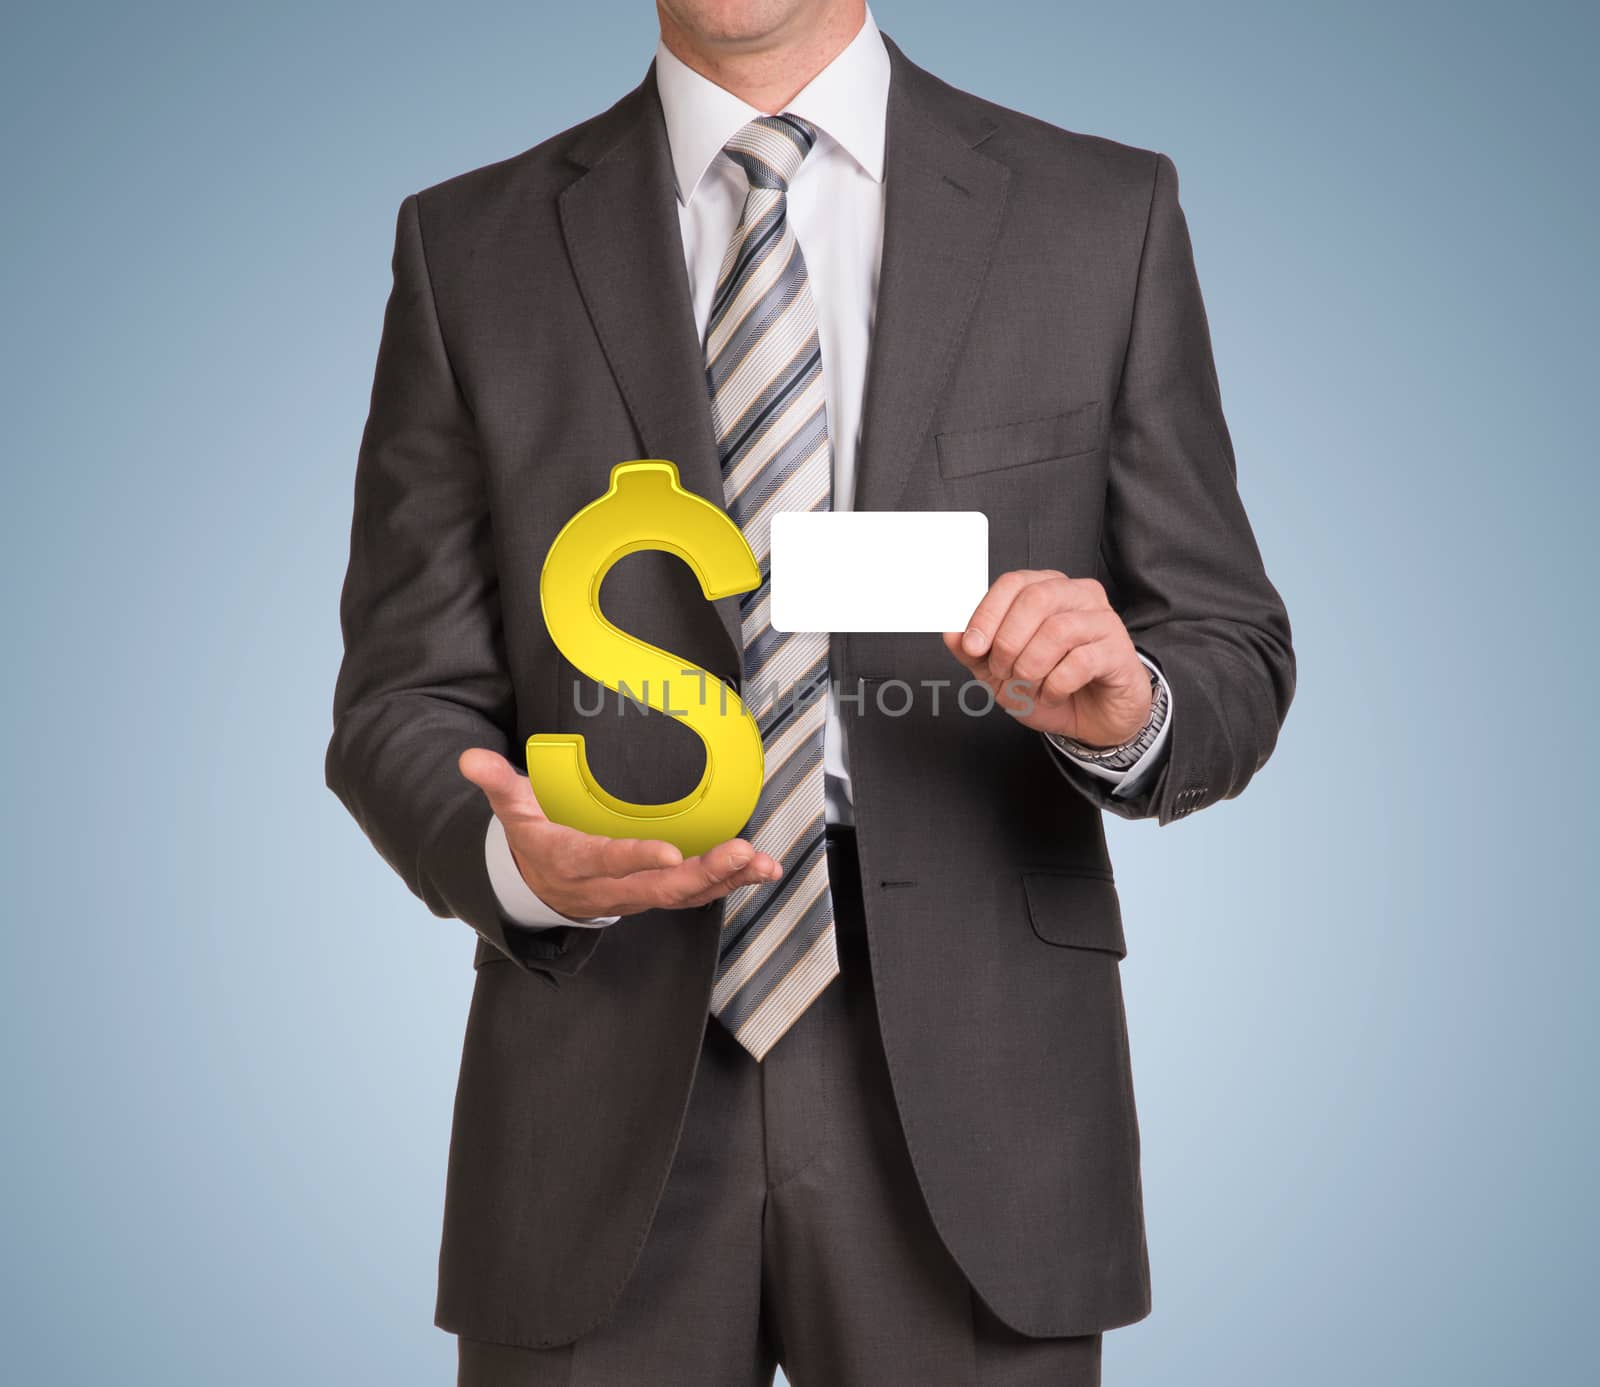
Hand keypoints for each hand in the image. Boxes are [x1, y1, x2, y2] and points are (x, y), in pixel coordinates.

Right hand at [458, 748, 781, 919]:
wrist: (537, 887)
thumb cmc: (533, 837)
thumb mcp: (511, 811)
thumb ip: (497, 783)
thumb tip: (469, 759)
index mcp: (572, 861)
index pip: (605, 862)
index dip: (635, 859)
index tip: (669, 853)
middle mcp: (608, 887)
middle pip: (658, 888)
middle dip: (702, 873)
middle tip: (740, 852)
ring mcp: (635, 895)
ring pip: (684, 896)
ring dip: (726, 880)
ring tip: (761, 864)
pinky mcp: (656, 894)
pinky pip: (696, 895)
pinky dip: (731, 884)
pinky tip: (761, 870)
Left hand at [943, 570, 1151, 745]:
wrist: (1093, 721)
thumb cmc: (1050, 686)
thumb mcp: (1001, 672)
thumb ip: (974, 651)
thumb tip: (950, 632)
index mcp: (1048, 589)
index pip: (1013, 583)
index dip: (987, 614)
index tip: (972, 647)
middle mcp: (1078, 596)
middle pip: (1036, 599)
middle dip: (1008, 641)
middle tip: (1002, 672)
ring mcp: (1103, 621)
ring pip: (1058, 630)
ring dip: (1032, 667)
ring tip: (1029, 686)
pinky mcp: (1119, 651)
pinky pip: (1080, 661)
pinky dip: (1056, 685)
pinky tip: (1053, 694)